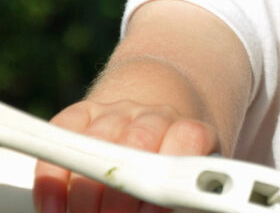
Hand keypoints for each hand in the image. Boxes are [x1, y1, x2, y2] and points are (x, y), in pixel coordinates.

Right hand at [32, 99, 218, 212]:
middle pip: (138, 141)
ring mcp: (120, 111)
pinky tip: (55, 207)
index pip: (188, 139)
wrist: (155, 133)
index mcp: (192, 133)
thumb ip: (182, 202)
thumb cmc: (172, 180)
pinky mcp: (84, 113)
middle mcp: (157, 115)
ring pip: (97, 140)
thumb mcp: (187, 194)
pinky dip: (53, 175)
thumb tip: (162, 208)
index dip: (168, 177)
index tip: (151, 210)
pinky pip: (64, 131)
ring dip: (85, 194)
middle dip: (119, 194)